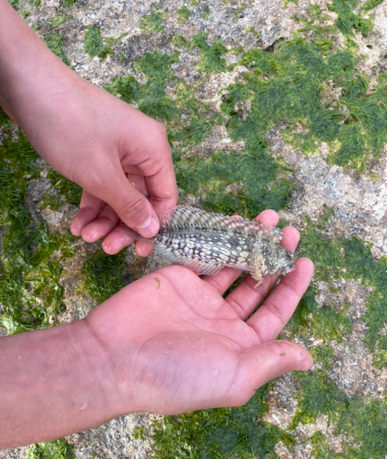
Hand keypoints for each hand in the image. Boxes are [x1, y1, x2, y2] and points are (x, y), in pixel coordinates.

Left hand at [0, 0, 177, 252]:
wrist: (29, 86)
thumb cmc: (71, 129)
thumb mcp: (101, 175)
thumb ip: (129, 205)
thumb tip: (153, 230)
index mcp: (154, 150)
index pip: (165, 195)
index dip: (154, 225)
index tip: (137, 250)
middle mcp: (141, 149)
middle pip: (140, 197)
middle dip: (122, 224)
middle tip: (105, 248)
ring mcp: (118, 149)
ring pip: (118, 193)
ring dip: (103, 217)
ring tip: (83, 236)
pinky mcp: (97, 149)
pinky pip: (102, 182)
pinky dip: (91, 202)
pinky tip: (77, 222)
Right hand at [0, 211, 312, 448]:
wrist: (114, 358)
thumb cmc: (176, 376)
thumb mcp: (234, 376)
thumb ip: (271, 361)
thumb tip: (307, 358)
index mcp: (239, 344)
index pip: (274, 311)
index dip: (291, 287)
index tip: (304, 261)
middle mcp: (222, 319)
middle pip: (256, 283)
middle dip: (273, 257)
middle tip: (288, 231)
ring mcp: (199, 297)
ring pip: (232, 265)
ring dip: (251, 243)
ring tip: (268, 219)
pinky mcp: (177, 278)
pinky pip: (205, 256)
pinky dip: (220, 240)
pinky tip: (235, 223)